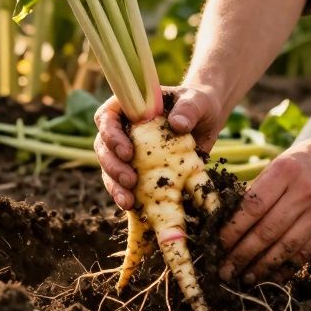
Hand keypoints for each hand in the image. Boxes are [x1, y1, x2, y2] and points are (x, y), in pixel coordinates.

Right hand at [93, 83, 223, 209]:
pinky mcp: (138, 169)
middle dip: (113, 166)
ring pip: (109, 169)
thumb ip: (188, 109)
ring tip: (128, 202)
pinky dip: (126, 195)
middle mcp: (122, 128)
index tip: (128, 152)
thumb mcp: (197, 101)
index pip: (106, 117)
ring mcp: (128, 149)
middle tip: (129, 181)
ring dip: (115, 186)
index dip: (111, 136)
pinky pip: (124, 184)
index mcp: (128, 106)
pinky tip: (134, 208)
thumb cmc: (198, 103)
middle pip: (103, 147)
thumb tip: (178, 124)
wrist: (207, 120)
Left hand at [218, 128, 310, 284]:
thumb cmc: (307, 158)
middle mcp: (305, 191)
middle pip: (267, 231)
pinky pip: (307, 252)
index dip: (233, 230)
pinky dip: (287, 266)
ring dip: (263, 266)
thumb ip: (260, 189)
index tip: (218, 244)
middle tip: (225, 271)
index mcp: (285, 171)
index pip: (252, 207)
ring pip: (286, 247)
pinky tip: (273, 275)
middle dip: (242, 254)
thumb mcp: (281, 163)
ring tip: (246, 278)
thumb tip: (230, 221)